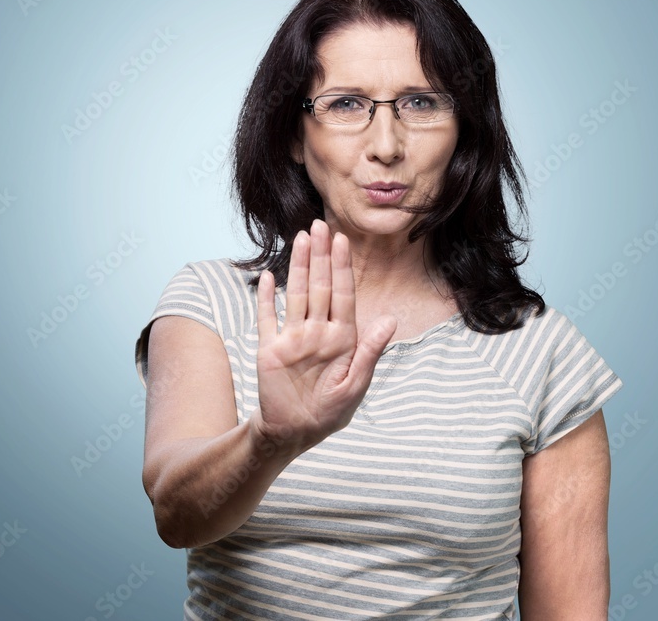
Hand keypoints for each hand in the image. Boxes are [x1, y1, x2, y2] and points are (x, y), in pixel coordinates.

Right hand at [252, 219, 396, 453]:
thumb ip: (370, 351)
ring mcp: (292, 337)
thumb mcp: (355, 385)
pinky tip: (268, 277)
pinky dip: (267, 298)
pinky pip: (267, 318)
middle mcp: (317, 332)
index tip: (343, 240)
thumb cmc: (329, 412)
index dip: (342, 267)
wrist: (294, 432)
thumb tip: (390, 320)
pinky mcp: (270, 348)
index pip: (342, 294)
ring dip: (297, 267)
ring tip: (300, 239)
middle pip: (319, 286)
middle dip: (321, 256)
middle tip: (321, 224)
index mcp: (342, 338)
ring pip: (296, 294)